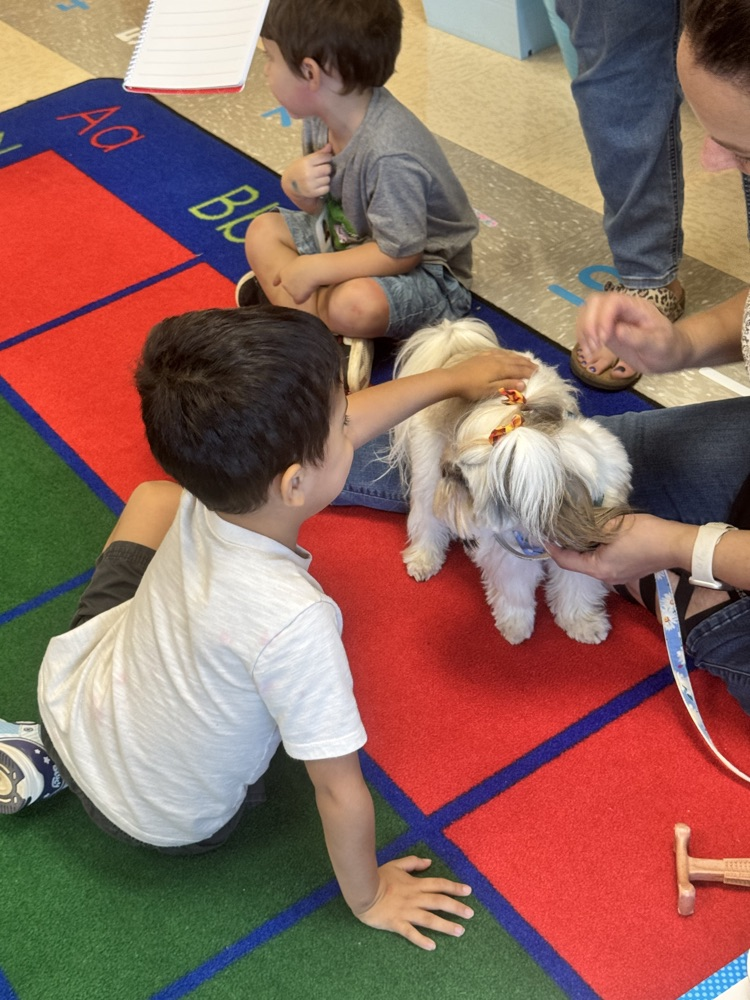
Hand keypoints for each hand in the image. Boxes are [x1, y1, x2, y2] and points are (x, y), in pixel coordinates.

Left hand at [273, 255, 321, 303]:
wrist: (313, 270)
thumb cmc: (309, 263)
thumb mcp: (298, 262)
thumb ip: (295, 269)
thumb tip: (299, 274)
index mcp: (283, 272)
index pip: (278, 278)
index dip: (277, 281)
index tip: (274, 284)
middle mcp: (284, 283)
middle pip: (289, 288)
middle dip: (295, 286)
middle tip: (305, 281)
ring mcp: (290, 291)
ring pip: (296, 294)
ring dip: (301, 291)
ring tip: (310, 283)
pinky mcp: (296, 297)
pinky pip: (300, 300)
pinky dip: (305, 297)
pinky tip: (310, 290)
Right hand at [286, 143, 333, 199]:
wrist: (290, 185)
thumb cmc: (300, 169)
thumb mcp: (306, 159)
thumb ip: (319, 154)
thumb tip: (330, 146)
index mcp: (306, 162)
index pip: (324, 157)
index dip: (327, 157)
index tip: (325, 159)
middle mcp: (308, 173)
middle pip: (328, 168)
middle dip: (326, 169)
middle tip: (322, 170)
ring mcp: (310, 184)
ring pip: (327, 179)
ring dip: (325, 178)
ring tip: (319, 178)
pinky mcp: (312, 193)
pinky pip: (326, 188)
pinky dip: (324, 187)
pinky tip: (319, 185)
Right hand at [354, 856, 472, 950]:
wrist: (362, 890)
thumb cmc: (379, 877)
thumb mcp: (396, 864)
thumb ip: (413, 863)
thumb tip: (429, 862)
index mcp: (415, 884)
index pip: (439, 884)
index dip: (454, 887)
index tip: (468, 891)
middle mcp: (414, 898)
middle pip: (439, 902)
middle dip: (456, 907)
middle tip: (470, 914)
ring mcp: (406, 911)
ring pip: (429, 919)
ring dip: (446, 925)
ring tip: (460, 931)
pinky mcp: (396, 923)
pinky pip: (410, 933)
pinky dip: (421, 939)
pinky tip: (432, 946)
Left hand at [449, 349, 536, 399]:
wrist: (452, 379)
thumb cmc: (471, 388)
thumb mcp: (490, 390)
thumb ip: (507, 386)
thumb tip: (524, 384)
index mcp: (501, 369)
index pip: (519, 370)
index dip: (529, 371)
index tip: (539, 373)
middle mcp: (497, 359)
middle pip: (515, 361)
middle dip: (526, 364)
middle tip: (536, 366)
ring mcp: (489, 356)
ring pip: (507, 355)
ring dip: (518, 357)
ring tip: (526, 359)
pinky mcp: (481, 355)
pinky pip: (498, 352)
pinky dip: (506, 353)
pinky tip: (507, 353)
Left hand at [547, 513, 696, 585]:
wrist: (676, 545)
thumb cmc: (644, 534)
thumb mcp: (612, 524)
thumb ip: (590, 524)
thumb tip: (575, 519)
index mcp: (597, 568)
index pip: (565, 561)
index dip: (552, 548)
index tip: (544, 536)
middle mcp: (605, 577)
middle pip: (577, 563)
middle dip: (567, 547)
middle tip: (559, 530)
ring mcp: (617, 577)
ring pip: (591, 563)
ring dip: (583, 549)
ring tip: (576, 531)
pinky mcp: (628, 572)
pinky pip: (604, 563)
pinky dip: (596, 552)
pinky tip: (597, 538)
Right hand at [575, 292, 691, 374]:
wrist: (669, 354)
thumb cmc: (668, 347)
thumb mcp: (658, 344)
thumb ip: (638, 337)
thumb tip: (617, 331)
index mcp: (636, 307)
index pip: (613, 301)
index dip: (603, 317)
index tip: (604, 339)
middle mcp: (621, 309)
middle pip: (594, 302)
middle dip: (589, 324)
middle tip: (595, 346)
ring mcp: (611, 319)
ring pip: (586, 312)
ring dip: (583, 331)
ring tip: (590, 351)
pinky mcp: (605, 330)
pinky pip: (587, 327)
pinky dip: (583, 338)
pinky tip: (588, 351)